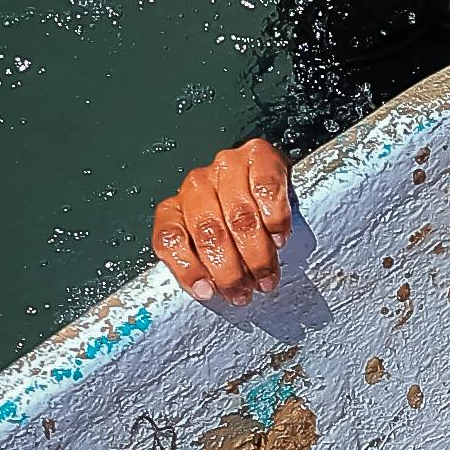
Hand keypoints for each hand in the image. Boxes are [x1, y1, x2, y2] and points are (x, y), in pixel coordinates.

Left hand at [153, 140, 295, 295]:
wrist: (267, 178)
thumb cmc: (235, 221)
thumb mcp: (210, 245)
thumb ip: (201, 263)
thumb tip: (209, 291)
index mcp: (177, 208)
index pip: (170, 237)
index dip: (186, 268)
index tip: (206, 291)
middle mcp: (197, 184)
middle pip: (208, 231)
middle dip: (229, 270)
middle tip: (243, 293)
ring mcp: (227, 167)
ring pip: (239, 217)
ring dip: (256, 255)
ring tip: (266, 277)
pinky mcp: (259, 156)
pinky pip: (266, 191)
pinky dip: (274, 221)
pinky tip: (279, 238)